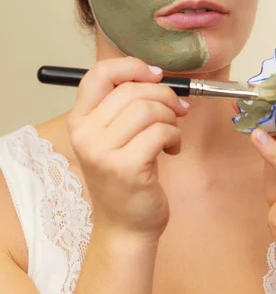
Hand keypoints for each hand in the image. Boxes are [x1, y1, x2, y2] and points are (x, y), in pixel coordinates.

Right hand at [67, 56, 189, 242]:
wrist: (125, 226)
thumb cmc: (124, 176)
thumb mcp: (113, 136)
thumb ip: (124, 105)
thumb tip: (155, 75)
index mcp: (79, 120)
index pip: (99, 74)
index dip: (131, 66)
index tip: (154, 75)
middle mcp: (85, 134)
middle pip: (132, 90)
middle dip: (164, 95)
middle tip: (178, 109)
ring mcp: (103, 153)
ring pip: (149, 110)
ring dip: (170, 118)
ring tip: (171, 134)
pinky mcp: (126, 168)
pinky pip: (161, 132)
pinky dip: (175, 137)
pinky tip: (171, 150)